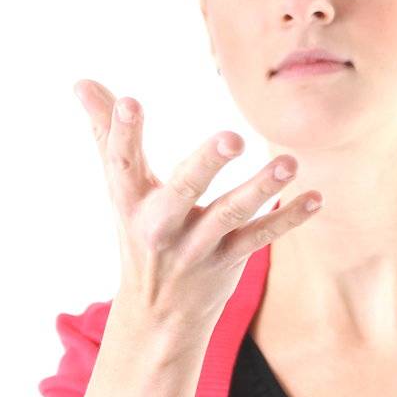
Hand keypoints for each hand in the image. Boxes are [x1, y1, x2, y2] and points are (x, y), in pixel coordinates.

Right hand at [74, 80, 322, 340]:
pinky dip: (287, 218)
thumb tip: (81, 81)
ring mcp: (196, 247)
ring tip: (288, 163)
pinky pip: (260, 238)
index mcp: (130, 201)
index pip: (122, 162)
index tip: (127, 100)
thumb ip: (105, 132)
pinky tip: (315, 197)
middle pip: (183, 191)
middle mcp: (161, 226)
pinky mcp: (228, 262)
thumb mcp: (119, 187)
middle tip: (234, 137)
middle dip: (206, 166)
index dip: (121, 132)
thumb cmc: (139, 230)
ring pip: (230, 216)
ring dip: (260, 189)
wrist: (155, 316)